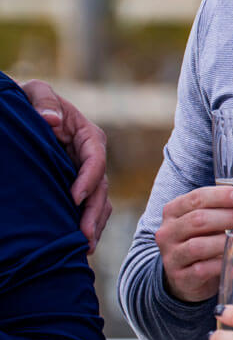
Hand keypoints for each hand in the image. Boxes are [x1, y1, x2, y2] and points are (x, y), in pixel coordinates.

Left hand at [20, 79, 111, 252]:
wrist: (24, 113)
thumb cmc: (30, 101)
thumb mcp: (36, 92)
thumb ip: (45, 102)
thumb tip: (54, 121)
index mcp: (88, 135)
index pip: (96, 159)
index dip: (88, 180)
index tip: (74, 198)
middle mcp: (92, 156)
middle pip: (100, 187)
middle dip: (94, 212)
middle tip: (84, 236)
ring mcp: (85, 173)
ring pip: (98, 201)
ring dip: (95, 224)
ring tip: (85, 247)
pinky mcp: (76, 185)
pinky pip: (89, 206)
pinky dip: (89, 224)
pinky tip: (81, 244)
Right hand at [155, 184, 232, 302]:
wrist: (186, 276)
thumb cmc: (206, 238)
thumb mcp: (218, 218)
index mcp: (175, 210)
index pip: (196, 198)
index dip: (219, 195)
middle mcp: (168, 232)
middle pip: (198, 220)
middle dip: (230, 216)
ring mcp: (172, 256)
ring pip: (198, 245)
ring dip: (227, 240)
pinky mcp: (181, 277)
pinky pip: (202, 269)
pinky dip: (222, 262)